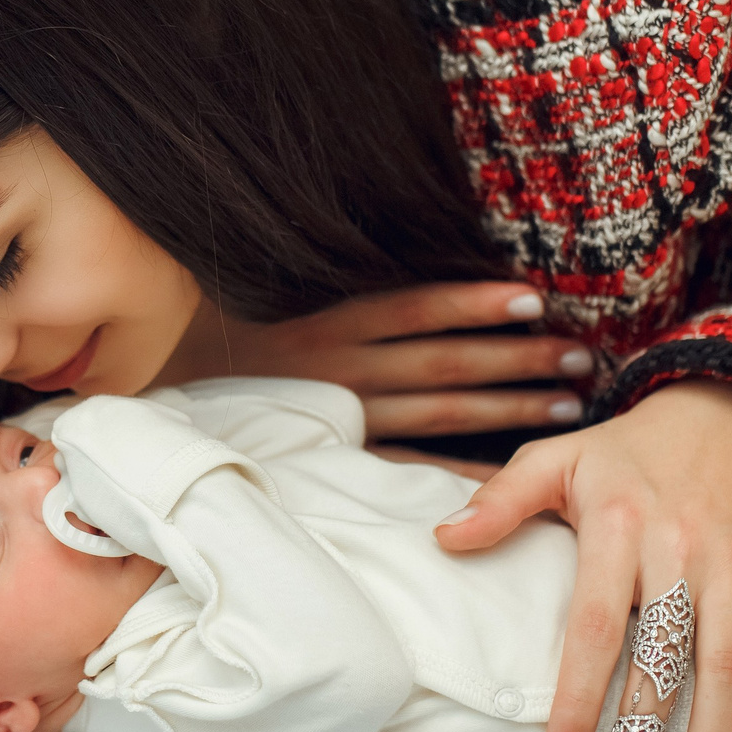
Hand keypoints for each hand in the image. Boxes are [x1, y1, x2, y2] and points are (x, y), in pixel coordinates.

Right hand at [157, 283, 594, 439]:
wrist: (151, 401)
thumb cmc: (211, 333)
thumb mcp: (257, 288)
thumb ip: (321, 274)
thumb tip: (389, 254)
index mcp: (325, 322)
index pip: (414, 308)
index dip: (474, 302)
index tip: (533, 296)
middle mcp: (338, 370)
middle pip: (445, 365)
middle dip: (517, 359)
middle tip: (581, 354)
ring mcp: (339, 418)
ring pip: (439, 415)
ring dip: (508, 408)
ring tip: (568, 400)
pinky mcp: (333, 455)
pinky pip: (406, 469)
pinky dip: (457, 474)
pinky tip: (508, 477)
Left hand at [433, 379, 731, 731]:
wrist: (727, 413)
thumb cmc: (626, 454)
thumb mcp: (556, 458)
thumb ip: (501, 500)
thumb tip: (444, 539)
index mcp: (618, 523)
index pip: (593, 624)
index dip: (576, 695)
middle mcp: (682, 547)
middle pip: (661, 659)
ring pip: (727, 666)